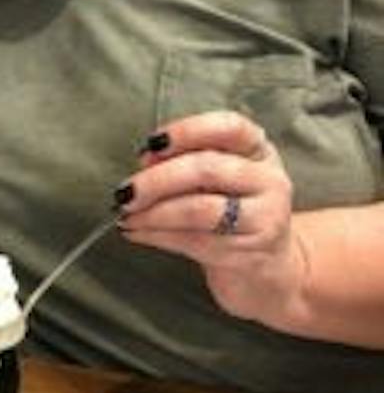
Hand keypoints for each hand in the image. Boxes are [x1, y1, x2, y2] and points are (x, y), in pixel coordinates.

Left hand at [115, 111, 308, 324]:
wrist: (267, 266)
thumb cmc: (229, 209)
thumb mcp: (212, 178)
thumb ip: (182, 162)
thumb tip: (146, 161)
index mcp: (257, 149)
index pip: (228, 127)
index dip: (186, 131)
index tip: (151, 143)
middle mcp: (269, 179)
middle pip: (206, 168)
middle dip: (156, 180)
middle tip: (125, 192)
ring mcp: (266, 218)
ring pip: (199, 210)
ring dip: (152, 213)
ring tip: (126, 215)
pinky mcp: (251, 253)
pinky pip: (194, 241)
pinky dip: (156, 236)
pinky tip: (135, 232)